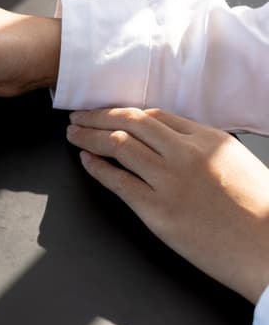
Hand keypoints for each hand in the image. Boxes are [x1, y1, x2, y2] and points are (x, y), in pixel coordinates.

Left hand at [68, 107, 268, 304]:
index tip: (105, 113)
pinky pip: (117, 181)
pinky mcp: (158, 210)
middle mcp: (186, 154)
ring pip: (118, 145)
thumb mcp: (236, 163)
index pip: (153, 116)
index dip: (122, 112)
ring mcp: (170, 181)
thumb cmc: (259, 212)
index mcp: (208, 139)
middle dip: (96, 117)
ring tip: (74, 134)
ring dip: (88, 137)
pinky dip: (96, 167)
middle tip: (78, 117)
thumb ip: (203, 149)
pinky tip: (86, 161)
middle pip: (129, 123)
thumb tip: (171, 143)